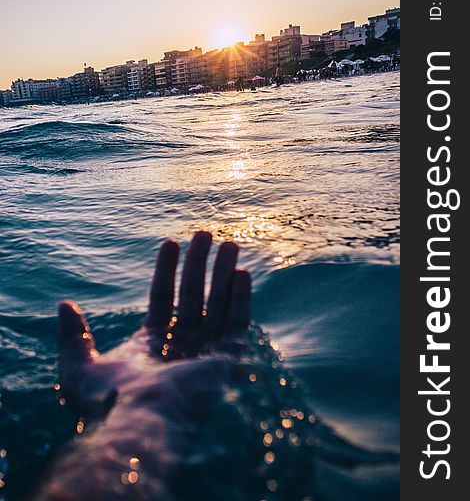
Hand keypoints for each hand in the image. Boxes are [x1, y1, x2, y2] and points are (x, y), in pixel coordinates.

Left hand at [57, 231, 250, 417]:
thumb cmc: (107, 400)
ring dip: (223, 274)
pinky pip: (238, 324)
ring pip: (218, 305)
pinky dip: (241, 298)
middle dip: (199, 265)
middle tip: (204, 234)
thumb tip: (65, 306)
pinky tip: (241, 272)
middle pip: (193, 296)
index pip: (164, 298)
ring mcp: (206, 353)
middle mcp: (182, 347)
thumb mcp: (78, 366)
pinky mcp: (228, 361)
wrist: (139, 422)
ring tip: (228, 244)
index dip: (167, 270)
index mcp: (152, 345)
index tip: (171, 243)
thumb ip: (74, 335)